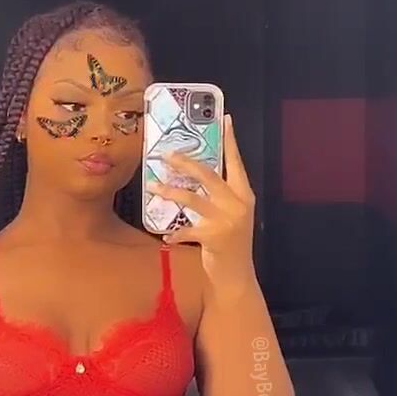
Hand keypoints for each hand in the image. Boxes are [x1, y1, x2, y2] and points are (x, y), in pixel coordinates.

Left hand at [146, 114, 256, 293]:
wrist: (237, 276)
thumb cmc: (230, 243)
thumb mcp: (231, 215)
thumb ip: (221, 196)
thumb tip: (197, 174)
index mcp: (244, 194)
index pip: (236, 162)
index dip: (230, 141)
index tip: (226, 119)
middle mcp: (238, 204)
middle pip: (208, 175)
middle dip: (185, 162)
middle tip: (166, 155)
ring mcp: (226, 220)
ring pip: (192, 198)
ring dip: (169, 192)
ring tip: (153, 187)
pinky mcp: (213, 238)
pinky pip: (187, 230)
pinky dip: (175, 233)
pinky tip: (166, 236)